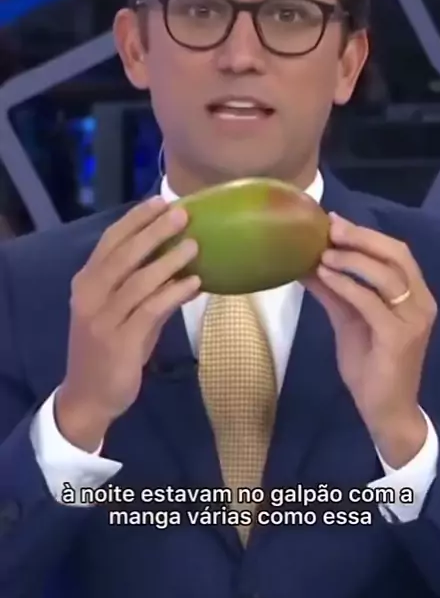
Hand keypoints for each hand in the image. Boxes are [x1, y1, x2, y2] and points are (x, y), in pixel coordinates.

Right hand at [56, 197, 200, 448]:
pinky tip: (194, 283)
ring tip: (195, 246)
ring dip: (168, 260)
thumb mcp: (124, 315)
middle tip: (182, 215)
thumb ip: (148, 291)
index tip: (160, 201)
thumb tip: (185, 268)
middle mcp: (90, 296)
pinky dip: (173, 293)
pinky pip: (150, 310)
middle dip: (154, 232)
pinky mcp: (120, 341)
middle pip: (124, 255)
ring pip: (138, 280)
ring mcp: (103, 319)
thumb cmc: (109, 350)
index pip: (111, 241)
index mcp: (87, 282)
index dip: (136, 220)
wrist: (90, 395)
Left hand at [302, 212, 436, 466]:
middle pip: (396, 256)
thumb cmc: (371, 365)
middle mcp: (421, 303)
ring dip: (352, 259)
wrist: (385, 410)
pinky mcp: (399, 338)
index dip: (366, 234)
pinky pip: (371, 303)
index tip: (333, 221)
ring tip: (323, 252)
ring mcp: (413, 321)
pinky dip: (347, 285)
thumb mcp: (349, 321)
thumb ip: (335, 292)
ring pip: (387, 275)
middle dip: (361, 238)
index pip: (397, 252)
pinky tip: (325, 276)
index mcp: (415, 295)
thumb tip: (307, 263)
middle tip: (329, 228)